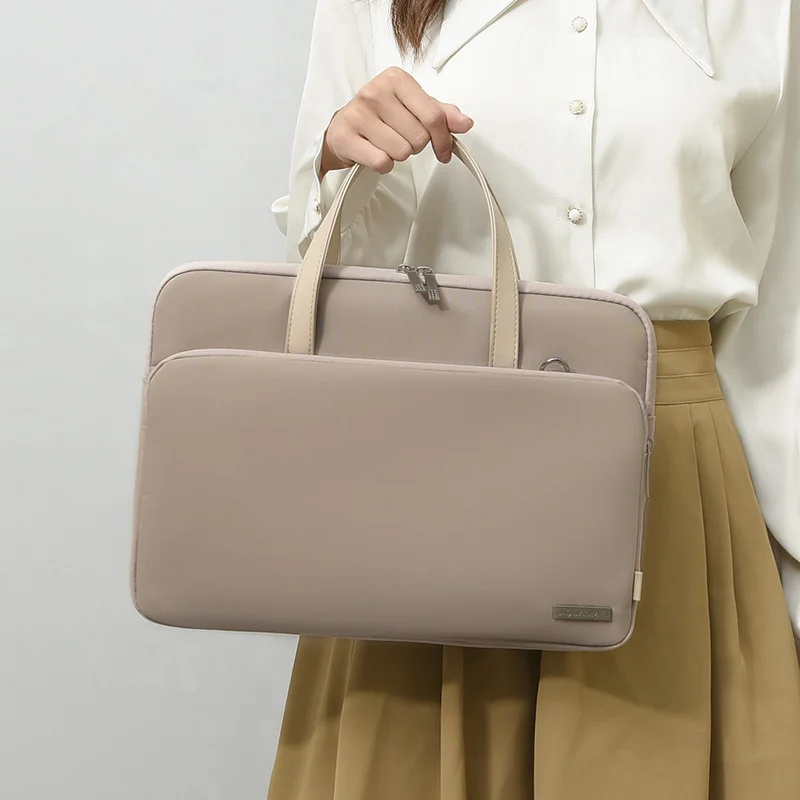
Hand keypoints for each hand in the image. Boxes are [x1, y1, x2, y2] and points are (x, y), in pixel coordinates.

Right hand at [321, 67, 473, 176]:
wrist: (342, 128)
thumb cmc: (380, 117)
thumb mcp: (413, 108)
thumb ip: (441, 114)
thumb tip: (465, 123)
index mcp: (396, 79)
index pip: (433, 116)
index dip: (443, 139)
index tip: (443, 150)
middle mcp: (375, 92)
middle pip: (419, 137)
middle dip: (415, 145)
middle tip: (400, 138)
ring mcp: (358, 114)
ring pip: (401, 152)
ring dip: (398, 156)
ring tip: (386, 144)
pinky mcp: (346, 137)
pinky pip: (382, 162)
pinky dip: (383, 165)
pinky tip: (375, 153)